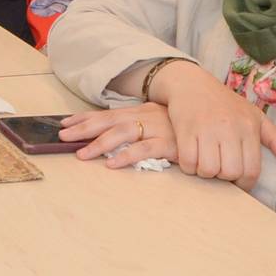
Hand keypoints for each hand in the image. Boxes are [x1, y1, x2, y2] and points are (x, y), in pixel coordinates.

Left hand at [61, 103, 177, 170]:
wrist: (213, 126)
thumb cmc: (183, 128)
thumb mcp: (156, 123)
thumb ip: (136, 128)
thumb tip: (110, 137)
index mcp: (139, 112)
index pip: (107, 114)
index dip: (85, 118)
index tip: (64, 123)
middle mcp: (145, 116)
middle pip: (109, 121)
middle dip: (84, 129)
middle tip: (62, 137)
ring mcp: (156, 128)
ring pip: (122, 133)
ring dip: (100, 144)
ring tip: (82, 154)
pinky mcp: (168, 143)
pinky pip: (144, 149)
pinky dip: (128, 156)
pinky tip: (114, 164)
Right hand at [151, 59, 275, 189]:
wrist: (190, 83)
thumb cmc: (225, 103)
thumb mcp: (254, 116)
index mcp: (248, 127)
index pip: (252, 170)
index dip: (244, 183)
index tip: (237, 181)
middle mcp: (229, 127)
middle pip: (230, 172)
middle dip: (223, 177)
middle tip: (218, 169)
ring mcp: (206, 127)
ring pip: (208, 169)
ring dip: (204, 172)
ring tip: (204, 163)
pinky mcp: (185, 128)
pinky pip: (187, 160)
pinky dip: (187, 166)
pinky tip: (190, 158)